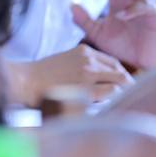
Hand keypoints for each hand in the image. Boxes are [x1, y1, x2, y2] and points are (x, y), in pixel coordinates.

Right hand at [6, 44, 133, 105]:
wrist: (26, 82)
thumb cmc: (42, 76)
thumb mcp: (64, 61)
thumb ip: (82, 66)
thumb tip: (99, 81)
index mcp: (83, 50)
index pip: (112, 62)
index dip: (118, 75)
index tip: (120, 86)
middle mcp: (88, 59)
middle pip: (120, 70)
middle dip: (126, 84)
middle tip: (129, 96)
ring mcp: (88, 73)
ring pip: (120, 81)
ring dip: (123, 92)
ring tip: (125, 102)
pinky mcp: (86, 88)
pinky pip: (112, 92)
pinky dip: (116, 99)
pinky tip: (113, 106)